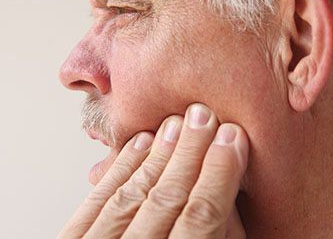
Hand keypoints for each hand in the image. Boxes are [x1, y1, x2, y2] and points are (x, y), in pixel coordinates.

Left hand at [58, 103, 248, 238]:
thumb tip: (229, 202)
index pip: (199, 221)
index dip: (218, 176)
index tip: (232, 139)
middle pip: (163, 199)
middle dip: (188, 153)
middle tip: (204, 116)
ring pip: (130, 195)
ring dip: (156, 155)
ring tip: (176, 123)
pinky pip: (97, 201)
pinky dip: (120, 169)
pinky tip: (139, 143)